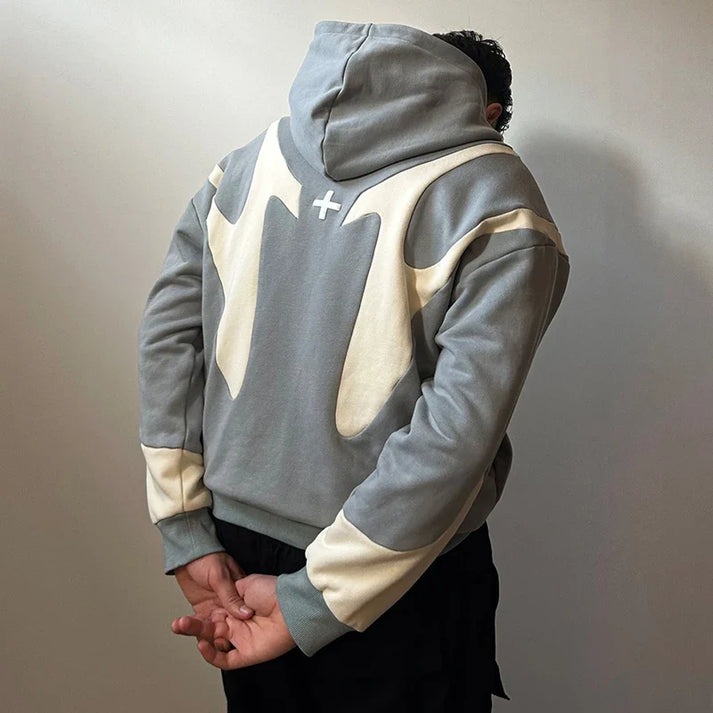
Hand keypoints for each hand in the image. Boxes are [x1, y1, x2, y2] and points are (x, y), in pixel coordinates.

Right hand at [172, 574, 295, 668]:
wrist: (290, 603)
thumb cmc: (272, 591)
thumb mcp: (246, 584)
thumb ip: (230, 594)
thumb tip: (220, 599)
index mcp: (236, 608)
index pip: (212, 615)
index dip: (198, 616)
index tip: (186, 612)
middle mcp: (237, 624)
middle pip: (209, 630)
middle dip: (191, 627)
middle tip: (178, 624)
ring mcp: (241, 639)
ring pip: (214, 644)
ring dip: (198, 639)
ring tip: (185, 628)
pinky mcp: (246, 653)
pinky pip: (225, 660)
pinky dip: (212, 655)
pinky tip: (202, 644)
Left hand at [174, 552, 253, 650]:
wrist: (189, 553)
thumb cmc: (209, 557)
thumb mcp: (220, 576)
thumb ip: (230, 596)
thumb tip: (245, 614)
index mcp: (240, 596)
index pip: (244, 619)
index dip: (239, 633)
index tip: (228, 641)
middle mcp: (229, 605)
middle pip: (229, 629)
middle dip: (219, 639)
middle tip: (207, 642)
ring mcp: (216, 609)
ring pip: (212, 629)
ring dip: (201, 634)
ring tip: (189, 629)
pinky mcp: (202, 610)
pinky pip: (198, 624)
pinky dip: (189, 628)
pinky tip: (180, 626)